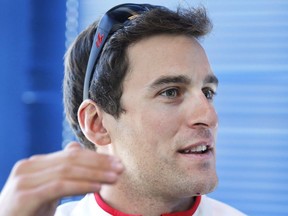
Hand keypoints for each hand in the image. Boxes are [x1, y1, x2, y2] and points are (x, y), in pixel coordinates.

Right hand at [0, 142, 123, 215]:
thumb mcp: (47, 189)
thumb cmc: (30, 211)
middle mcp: (28, 167)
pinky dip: (82, 186)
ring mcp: (24, 181)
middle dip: (99, 164)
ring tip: (114, 178)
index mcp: (35, 163)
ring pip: (68, 171)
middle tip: (120, 168)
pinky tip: (98, 187)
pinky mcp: (24, 196)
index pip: (71, 155)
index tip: (116, 163)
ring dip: (95, 174)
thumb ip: (60, 169)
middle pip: (71, 160)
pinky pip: (60, 186)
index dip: (96, 158)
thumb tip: (75, 147)